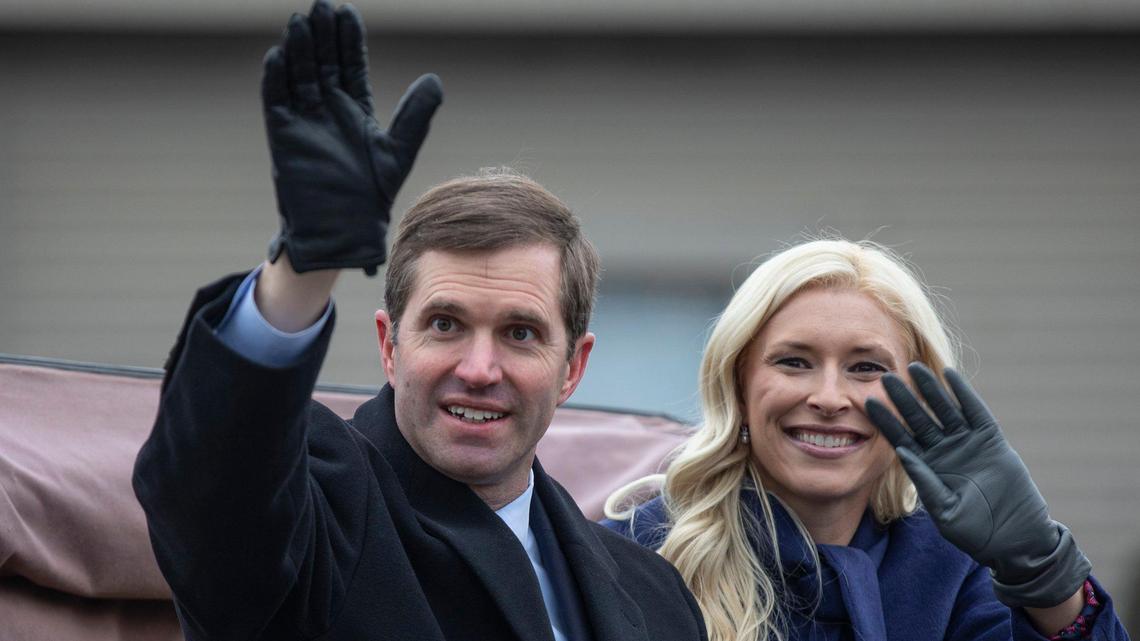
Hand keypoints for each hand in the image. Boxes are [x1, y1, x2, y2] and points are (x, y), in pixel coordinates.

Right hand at [262, 0, 441, 274]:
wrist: (345, 230)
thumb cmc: (372, 197)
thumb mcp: (398, 150)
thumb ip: (414, 115)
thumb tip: (434, 79)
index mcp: (356, 112)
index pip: (349, 66)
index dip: (348, 41)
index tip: (347, 12)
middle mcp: (328, 111)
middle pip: (322, 63)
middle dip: (322, 36)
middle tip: (322, 5)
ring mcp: (304, 122)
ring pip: (299, 76)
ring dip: (299, 49)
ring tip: (301, 21)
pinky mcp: (284, 137)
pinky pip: (276, 102)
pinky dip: (276, 79)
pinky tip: (278, 55)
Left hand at [865, 363, 1090, 608]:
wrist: (1014, 538)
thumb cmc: (975, 532)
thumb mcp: (944, 510)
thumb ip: (925, 482)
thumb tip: (903, 452)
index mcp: (926, 467)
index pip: (900, 437)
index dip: (885, 420)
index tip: (866, 402)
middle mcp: (943, 450)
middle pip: (918, 418)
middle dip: (902, 398)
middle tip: (884, 376)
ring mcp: (967, 443)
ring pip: (944, 409)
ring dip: (930, 389)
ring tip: (914, 368)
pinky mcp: (991, 440)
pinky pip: (975, 411)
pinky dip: (963, 394)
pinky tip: (950, 376)